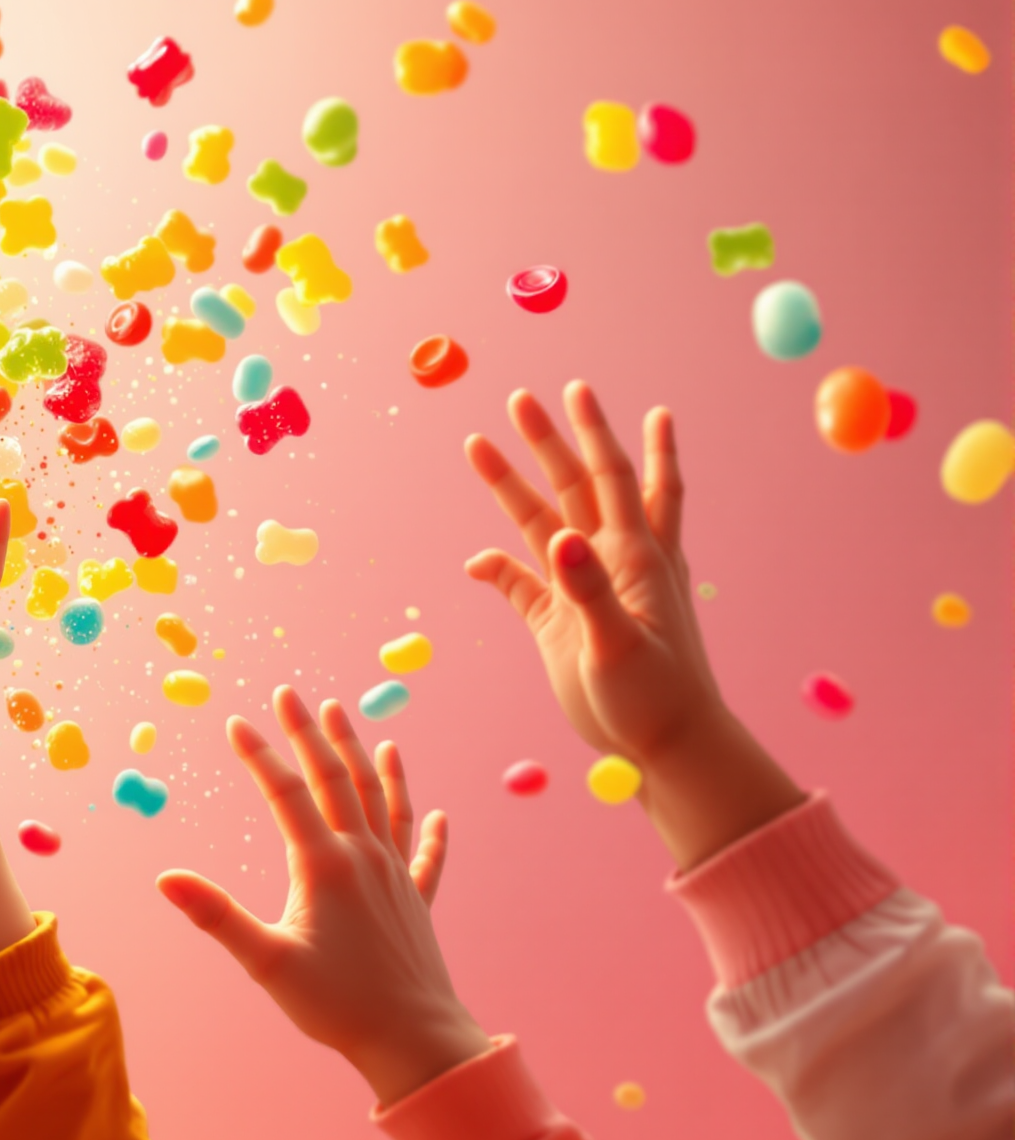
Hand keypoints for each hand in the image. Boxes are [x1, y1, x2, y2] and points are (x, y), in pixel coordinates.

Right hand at [156, 688, 485, 1107]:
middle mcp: (365, 858)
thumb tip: (166, 879)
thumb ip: (217, 916)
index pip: (285, 794)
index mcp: (325, 866)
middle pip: (336, 781)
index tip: (234, 722)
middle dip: (311, 735)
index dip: (258, 756)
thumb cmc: (338, 1006)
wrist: (415, 1041)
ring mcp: (396, 877)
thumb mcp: (267, 963)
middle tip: (291, 694)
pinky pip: (425, 855)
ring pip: (383, 802)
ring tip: (355, 722)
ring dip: (365, 758)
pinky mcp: (417, 903)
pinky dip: (430, 830)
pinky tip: (437, 812)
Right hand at [463, 382, 800, 867]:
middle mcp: (610, 562)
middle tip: (523, 399)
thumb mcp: (623, 645)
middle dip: (552, 441)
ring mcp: (583, 590)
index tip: (579, 393)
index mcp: (634, 557)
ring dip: (512, 486)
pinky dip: (496, 568)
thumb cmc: (657, 696)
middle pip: (577, 487)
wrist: (665, 746)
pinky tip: (474, 561)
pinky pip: (521, 585)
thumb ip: (589, 592)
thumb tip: (559, 540)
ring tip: (478, 446)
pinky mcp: (560, 624)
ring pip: (544, 524)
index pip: (614, 479)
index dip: (597, 435)